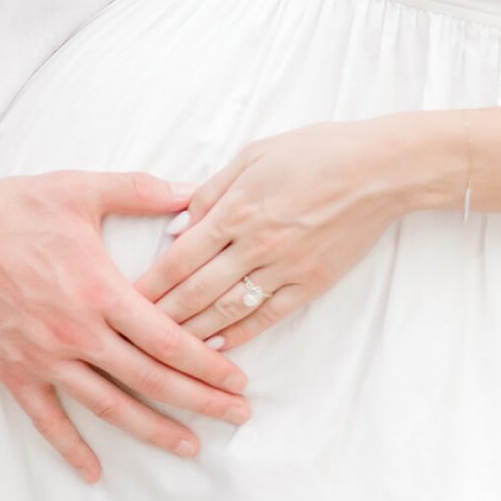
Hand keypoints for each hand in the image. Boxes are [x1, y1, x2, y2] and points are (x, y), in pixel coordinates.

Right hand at [0, 169, 252, 482]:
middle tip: (236, 416)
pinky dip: (71, 448)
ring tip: (190, 447)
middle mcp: (79, 332)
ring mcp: (46, 357)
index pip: (167, 337)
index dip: (206, 361)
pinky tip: (94, 472)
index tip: (236, 376)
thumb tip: (193, 191)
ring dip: (153, 430)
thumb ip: (142, 191)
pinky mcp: (15, 371)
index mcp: (101, 290)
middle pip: (150, 378)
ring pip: (110, 405)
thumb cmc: (16, 207)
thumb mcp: (83, 188)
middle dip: (199, 400)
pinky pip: (47, 419)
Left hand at [134, 119, 408, 350]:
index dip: (149, 281)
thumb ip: (212, 192)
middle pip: (196, 290)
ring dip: (191, 332)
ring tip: (162, 349)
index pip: (180, 256)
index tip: (122, 299)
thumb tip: (176, 227)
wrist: (378, 170)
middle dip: (159, 315)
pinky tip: (215, 346)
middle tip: (128, 335)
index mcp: (237, 207)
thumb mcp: (255, 154)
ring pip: (226, 310)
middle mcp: (255, 243)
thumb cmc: (314, 151)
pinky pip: (265, 316)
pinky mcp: (309, 285)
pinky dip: (237, 334)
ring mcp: (284, 268)